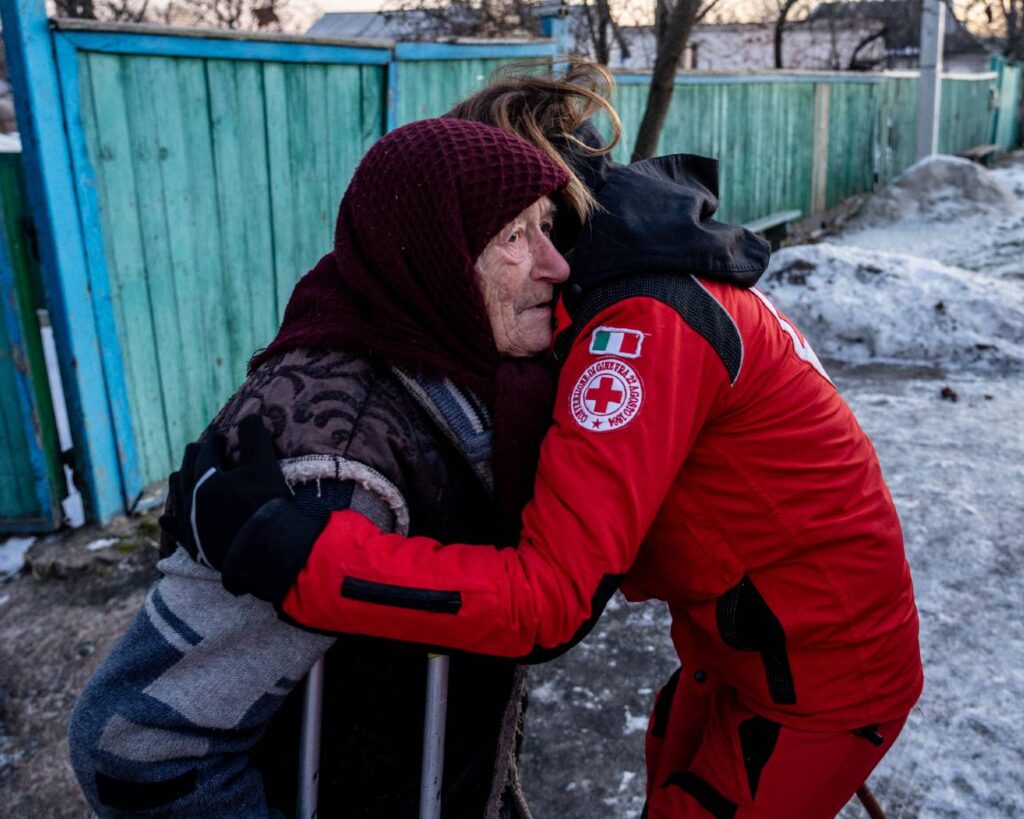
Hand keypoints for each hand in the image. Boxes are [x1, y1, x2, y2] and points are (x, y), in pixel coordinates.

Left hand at [160, 415, 290, 570]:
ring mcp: (189, 524)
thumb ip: (255, 436)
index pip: (205, 451)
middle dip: (193, 457)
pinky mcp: (193, 546)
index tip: (219, 433)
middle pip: (185, 471)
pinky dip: (171, 520)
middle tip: (200, 450)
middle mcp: (190, 499)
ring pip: (176, 498)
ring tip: (183, 476)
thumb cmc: (265, 504)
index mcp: (204, 478)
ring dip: (180, 483)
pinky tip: (166, 519)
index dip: (213, 439)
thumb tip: (250, 415)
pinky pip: (175, 529)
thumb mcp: (264, 464)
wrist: (266, 550)